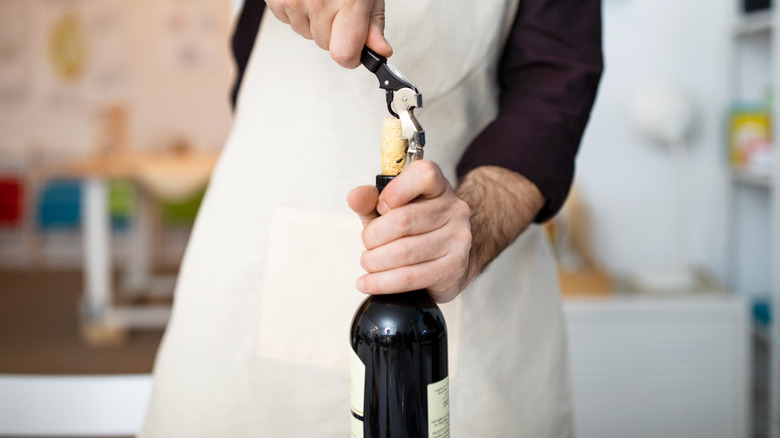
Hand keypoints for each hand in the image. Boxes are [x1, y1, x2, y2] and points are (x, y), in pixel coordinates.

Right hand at [265, 0, 391, 67]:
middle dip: (334, 32)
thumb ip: (373, 23)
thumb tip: (380, 50)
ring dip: (314, 21)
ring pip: (306, 34)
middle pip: (326, 46)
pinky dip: (297, 11)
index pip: (344, 55)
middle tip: (337, 6)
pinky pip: (289, 21)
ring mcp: (294, 1)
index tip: (356, 49)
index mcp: (347, 2)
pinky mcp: (275, 0)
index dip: (352, 56)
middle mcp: (318, 3)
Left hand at [347, 161, 471, 302]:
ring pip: (403, 253)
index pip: (423, 175)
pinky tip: (369, 282)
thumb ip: (370, 201)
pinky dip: (381, 282)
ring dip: (375, 261)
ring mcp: (457, 240)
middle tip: (367, 244)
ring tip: (369, 262)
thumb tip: (355, 196)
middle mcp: (453, 210)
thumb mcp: (390, 209)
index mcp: (438, 187)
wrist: (448, 257)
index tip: (381, 206)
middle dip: (373, 236)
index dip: (395, 191)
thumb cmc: (416, 229)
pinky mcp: (453, 269)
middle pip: (403, 220)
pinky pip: (409, 278)